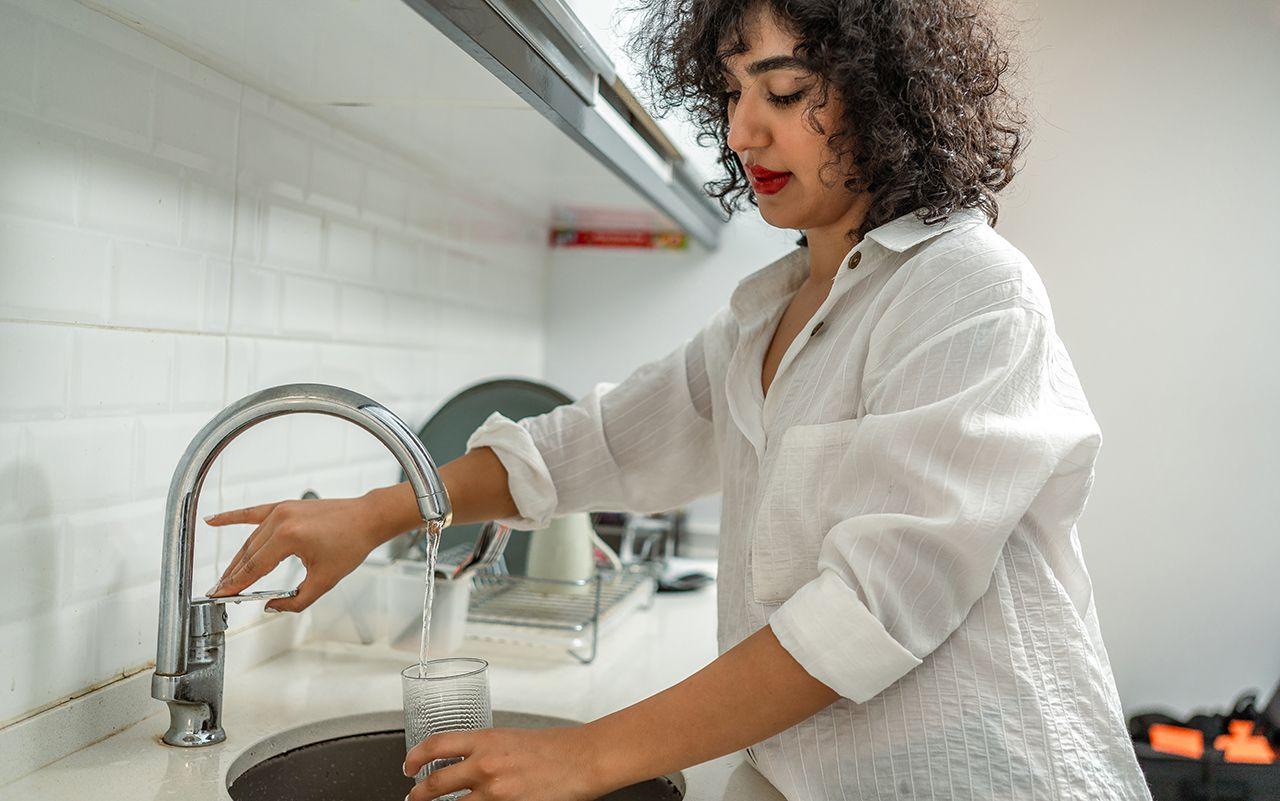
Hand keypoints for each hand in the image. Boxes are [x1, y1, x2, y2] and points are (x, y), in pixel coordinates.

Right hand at [204, 495, 389, 611]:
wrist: (367, 518)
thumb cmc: (351, 545)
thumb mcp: (325, 581)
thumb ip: (296, 601)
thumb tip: (270, 608)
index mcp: (289, 537)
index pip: (254, 568)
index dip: (235, 585)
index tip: (220, 596)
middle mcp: (281, 520)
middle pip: (249, 554)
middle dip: (232, 575)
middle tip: (218, 592)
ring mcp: (282, 510)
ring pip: (251, 540)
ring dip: (236, 559)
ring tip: (224, 577)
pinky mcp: (285, 505)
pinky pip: (253, 513)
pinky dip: (232, 517)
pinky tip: (212, 520)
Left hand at [404, 725, 611, 800]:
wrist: (584, 759)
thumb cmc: (556, 747)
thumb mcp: (512, 738)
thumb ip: (486, 750)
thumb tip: (466, 763)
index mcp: (486, 740)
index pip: (435, 745)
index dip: (413, 757)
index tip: (407, 766)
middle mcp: (485, 766)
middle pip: (435, 784)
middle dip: (418, 795)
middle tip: (413, 798)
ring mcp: (496, 793)